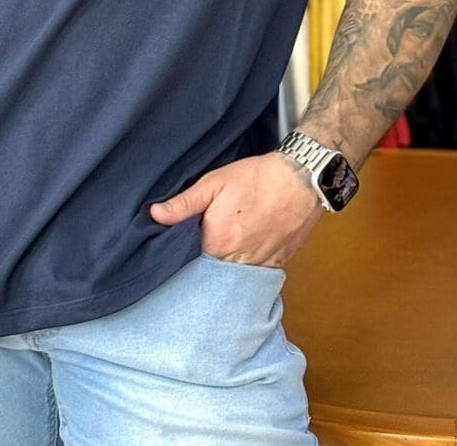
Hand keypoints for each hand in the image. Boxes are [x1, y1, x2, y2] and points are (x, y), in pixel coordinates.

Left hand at [149, 151, 324, 267]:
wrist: (301, 179)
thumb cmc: (256, 177)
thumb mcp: (215, 182)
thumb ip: (184, 203)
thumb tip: (155, 215)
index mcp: (217, 242)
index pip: (189, 261)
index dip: (181, 256)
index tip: (176, 247)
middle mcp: (236, 261)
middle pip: (210, 273)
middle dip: (202, 265)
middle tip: (199, 249)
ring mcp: (258, 266)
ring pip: (232, 279)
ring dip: (223, 270)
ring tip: (221, 252)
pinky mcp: (276, 264)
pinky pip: (253, 276)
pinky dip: (245, 269)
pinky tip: (242, 254)